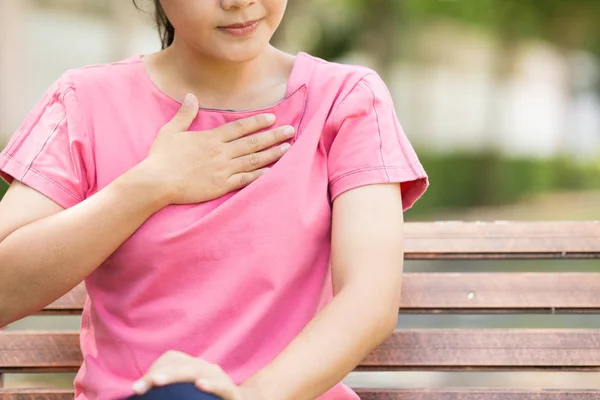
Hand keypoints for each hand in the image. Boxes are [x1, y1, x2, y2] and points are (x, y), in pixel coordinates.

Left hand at [132, 350, 264, 399]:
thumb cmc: (209, 399)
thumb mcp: (188, 394)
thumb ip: (170, 393)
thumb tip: (140, 395)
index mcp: (194, 367)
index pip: (171, 360)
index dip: (153, 370)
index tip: (135, 389)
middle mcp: (206, 367)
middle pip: (180, 365)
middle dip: (158, 374)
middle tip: (138, 388)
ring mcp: (219, 378)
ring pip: (197, 371)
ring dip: (176, 375)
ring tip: (157, 381)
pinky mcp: (232, 392)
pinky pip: (222, 385)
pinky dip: (212, 384)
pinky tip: (199, 385)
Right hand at [137, 93, 293, 205]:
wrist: (157, 182)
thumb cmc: (161, 157)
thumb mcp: (171, 131)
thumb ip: (185, 114)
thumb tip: (191, 96)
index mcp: (210, 138)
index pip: (239, 128)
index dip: (257, 122)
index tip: (272, 118)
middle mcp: (221, 152)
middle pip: (252, 142)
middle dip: (273, 136)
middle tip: (291, 131)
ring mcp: (223, 170)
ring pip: (253, 160)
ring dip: (272, 154)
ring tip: (288, 148)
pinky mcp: (221, 186)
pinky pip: (245, 180)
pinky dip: (260, 175)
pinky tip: (273, 171)